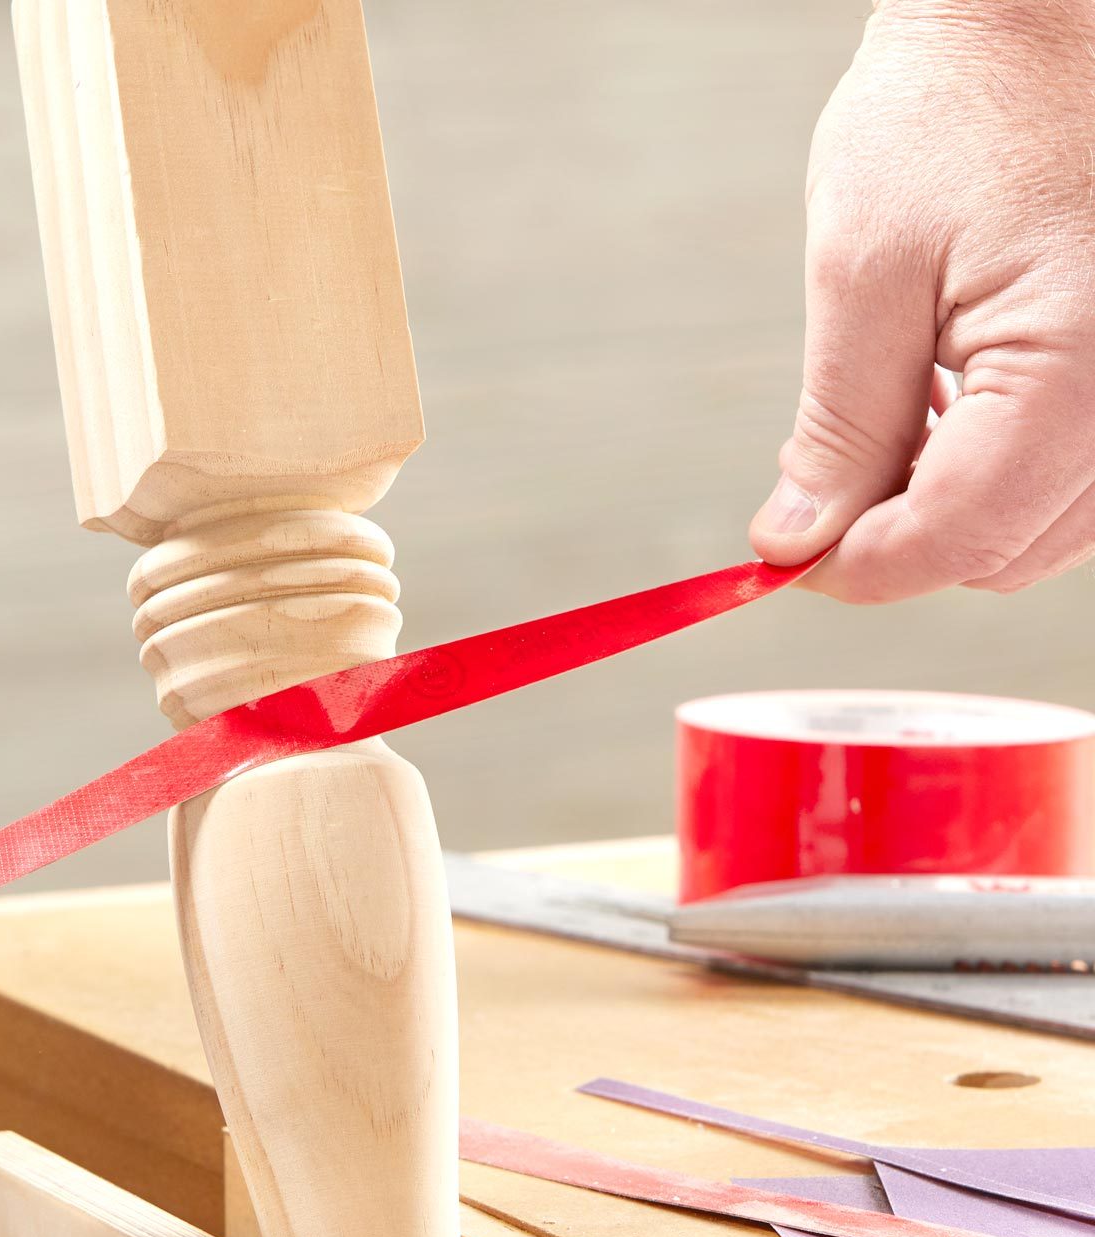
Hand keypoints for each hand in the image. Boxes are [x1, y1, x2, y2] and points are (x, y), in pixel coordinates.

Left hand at [750, 0, 1094, 600]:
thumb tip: (797, 543)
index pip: (960, 536)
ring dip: (948, 510)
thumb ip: (839, 428)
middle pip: (1006, 551)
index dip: (857, 567)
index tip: (785, 557)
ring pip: (1042, 530)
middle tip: (820, 486)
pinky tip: (942, 409)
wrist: (1039, 15)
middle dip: (900, 540)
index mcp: (1078, 366)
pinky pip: (1072, 478)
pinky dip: (995, 473)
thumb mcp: (863, 271)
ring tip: (886, 425)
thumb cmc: (957, 104)